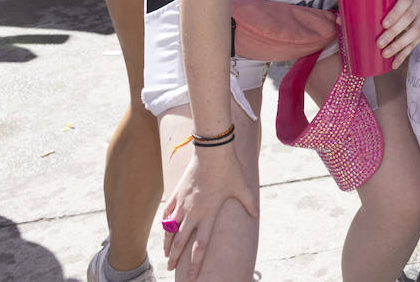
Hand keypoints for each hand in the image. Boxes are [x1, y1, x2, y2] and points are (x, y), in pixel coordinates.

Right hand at [161, 145, 258, 276]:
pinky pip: (167, 212)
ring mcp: (182, 203)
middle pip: (180, 241)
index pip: (200, 245)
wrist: (212, 150)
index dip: (195, 263)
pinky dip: (165, 223)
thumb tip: (256, 215)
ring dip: (167, 243)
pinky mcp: (176, 193)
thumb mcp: (242, 187)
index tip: (192, 276)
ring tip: (165, 254)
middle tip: (170, 269)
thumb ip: (249, 203)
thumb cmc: (229, 169)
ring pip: (170, 229)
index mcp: (209, 214)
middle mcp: (193, 212)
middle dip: (174, 257)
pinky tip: (163, 229)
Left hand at [377, 0, 419, 65]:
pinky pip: (415, 44)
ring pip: (414, 32)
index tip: (383, 24)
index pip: (404, 2)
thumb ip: (371, 5)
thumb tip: (342, 19)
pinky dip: (404, 55)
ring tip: (385, 54)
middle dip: (394, 32)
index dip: (395, 13)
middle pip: (409, 19)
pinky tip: (395, 63)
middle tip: (379, 43)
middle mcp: (419, 6)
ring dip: (399, 45)